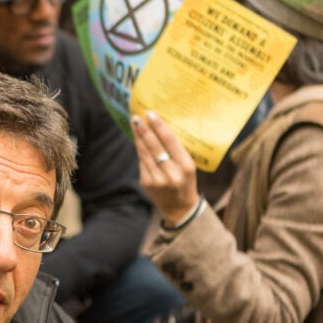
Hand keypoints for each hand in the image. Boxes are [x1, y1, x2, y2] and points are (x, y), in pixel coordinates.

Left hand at [131, 111, 200, 225]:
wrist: (179, 208)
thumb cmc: (186, 181)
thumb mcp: (189, 165)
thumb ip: (176, 150)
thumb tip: (159, 126)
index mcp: (186, 166)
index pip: (170, 142)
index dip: (159, 126)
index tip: (150, 114)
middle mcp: (171, 173)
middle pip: (154, 147)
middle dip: (144, 130)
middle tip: (136, 116)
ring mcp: (157, 180)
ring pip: (144, 153)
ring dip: (138, 137)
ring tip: (134, 123)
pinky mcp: (146, 183)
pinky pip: (141, 161)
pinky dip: (139, 149)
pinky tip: (137, 139)